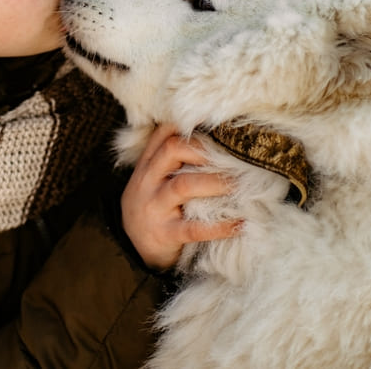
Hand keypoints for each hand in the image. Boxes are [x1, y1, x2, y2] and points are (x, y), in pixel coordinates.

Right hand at [121, 123, 242, 270]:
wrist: (130, 249)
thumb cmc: (151, 207)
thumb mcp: (150, 180)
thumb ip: (169, 160)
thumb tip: (207, 136)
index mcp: (147, 166)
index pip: (163, 134)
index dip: (187, 124)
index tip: (215, 122)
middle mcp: (148, 181)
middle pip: (172, 150)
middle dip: (204, 149)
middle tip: (233, 156)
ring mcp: (155, 207)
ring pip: (184, 185)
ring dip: (216, 182)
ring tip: (241, 184)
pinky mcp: (165, 234)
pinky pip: (193, 228)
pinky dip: (219, 226)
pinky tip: (240, 224)